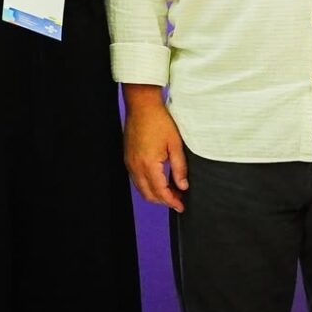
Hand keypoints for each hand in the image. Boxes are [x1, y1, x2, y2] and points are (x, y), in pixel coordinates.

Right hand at [122, 85, 187, 212]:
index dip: (172, 202)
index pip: (161, 192)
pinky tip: (158, 180)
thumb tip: (182, 185)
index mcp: (148, 164)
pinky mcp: (128, 157)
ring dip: (155, 193)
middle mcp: (136, 166)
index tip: (181, 206)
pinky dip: (147, 184)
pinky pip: (136, 179)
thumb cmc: (158, 120)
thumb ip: (179, 167)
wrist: (142, 105)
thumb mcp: (175, 144)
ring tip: (170, 191)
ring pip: (141, 188)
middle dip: (163, 201)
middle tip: (178, 199)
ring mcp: (130, 162)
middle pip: (148, 195)